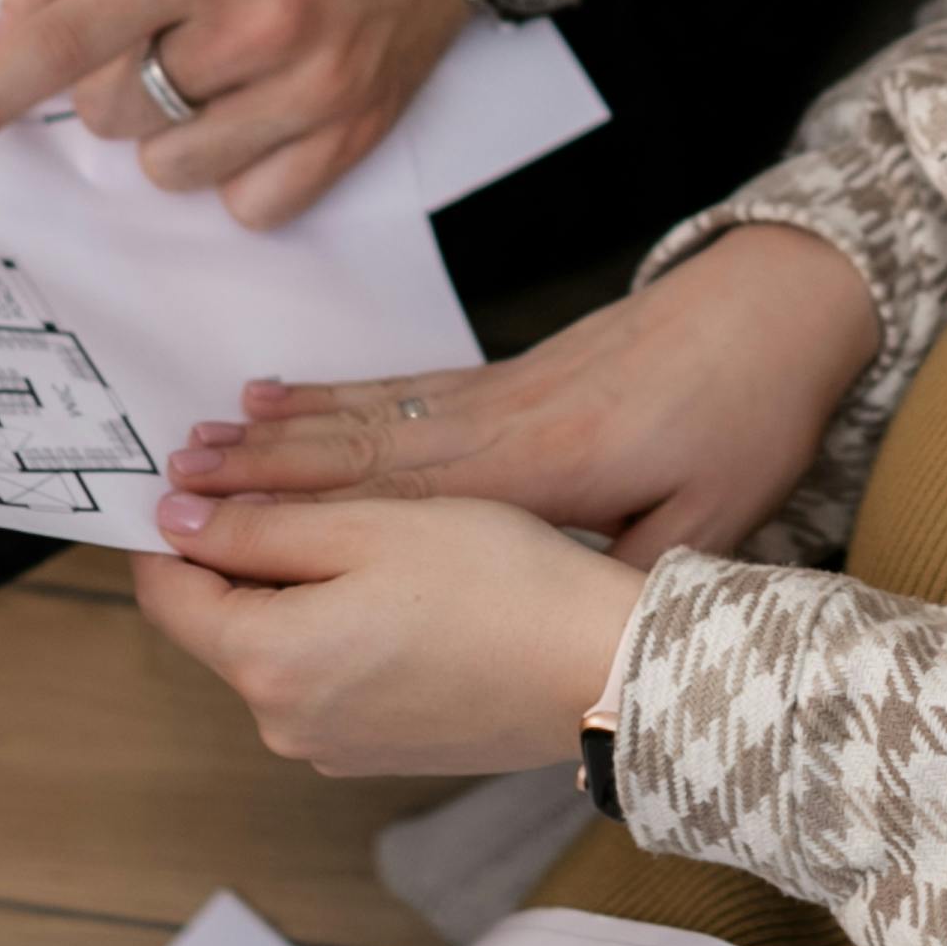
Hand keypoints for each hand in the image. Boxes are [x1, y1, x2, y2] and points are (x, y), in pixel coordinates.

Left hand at [0, 0, 500, 226]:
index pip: (58, 44)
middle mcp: (253, 22)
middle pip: (111, 113)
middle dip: (112, 75)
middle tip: (165, 20)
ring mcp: (310, 84)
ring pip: (171, 166)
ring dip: (170, 126)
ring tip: (218, 59)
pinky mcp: (357, 127)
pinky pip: (251, 205)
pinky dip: (234, 170)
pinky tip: (258, 107)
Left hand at [135, 491, 642, 776]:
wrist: (602, 669)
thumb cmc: (498, 586)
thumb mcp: (369, 528)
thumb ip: (257, 529)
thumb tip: (172, 524)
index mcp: (268, 664)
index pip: (168, 596)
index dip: (173, 532)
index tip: (201, 486)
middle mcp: (285, 724)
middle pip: (223, 626)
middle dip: (247, 561)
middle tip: (319, 501)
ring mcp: (332, 747)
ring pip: (279, 652)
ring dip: (302, 596)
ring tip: (380, 546)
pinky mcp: (377, 753)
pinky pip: (328, 682)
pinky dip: (343, 635)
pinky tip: (408, 601)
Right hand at [169, 221, 881, 563]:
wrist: (773, 310)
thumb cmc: (747, 418)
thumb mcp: (707, 520)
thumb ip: (624, 578)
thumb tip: (559, 635)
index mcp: (544, 468)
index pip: (403, 502)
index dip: (309, 516)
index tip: (228, 527)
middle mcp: (501, 424)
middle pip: (360, 453)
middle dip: (262, 474)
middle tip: (173, 484)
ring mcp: (499, 392)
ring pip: (368, 414)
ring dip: (281, 431)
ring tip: (200, 442)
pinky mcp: (508, 374)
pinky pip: (402, 388)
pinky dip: (334, 393)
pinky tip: (280, 395)